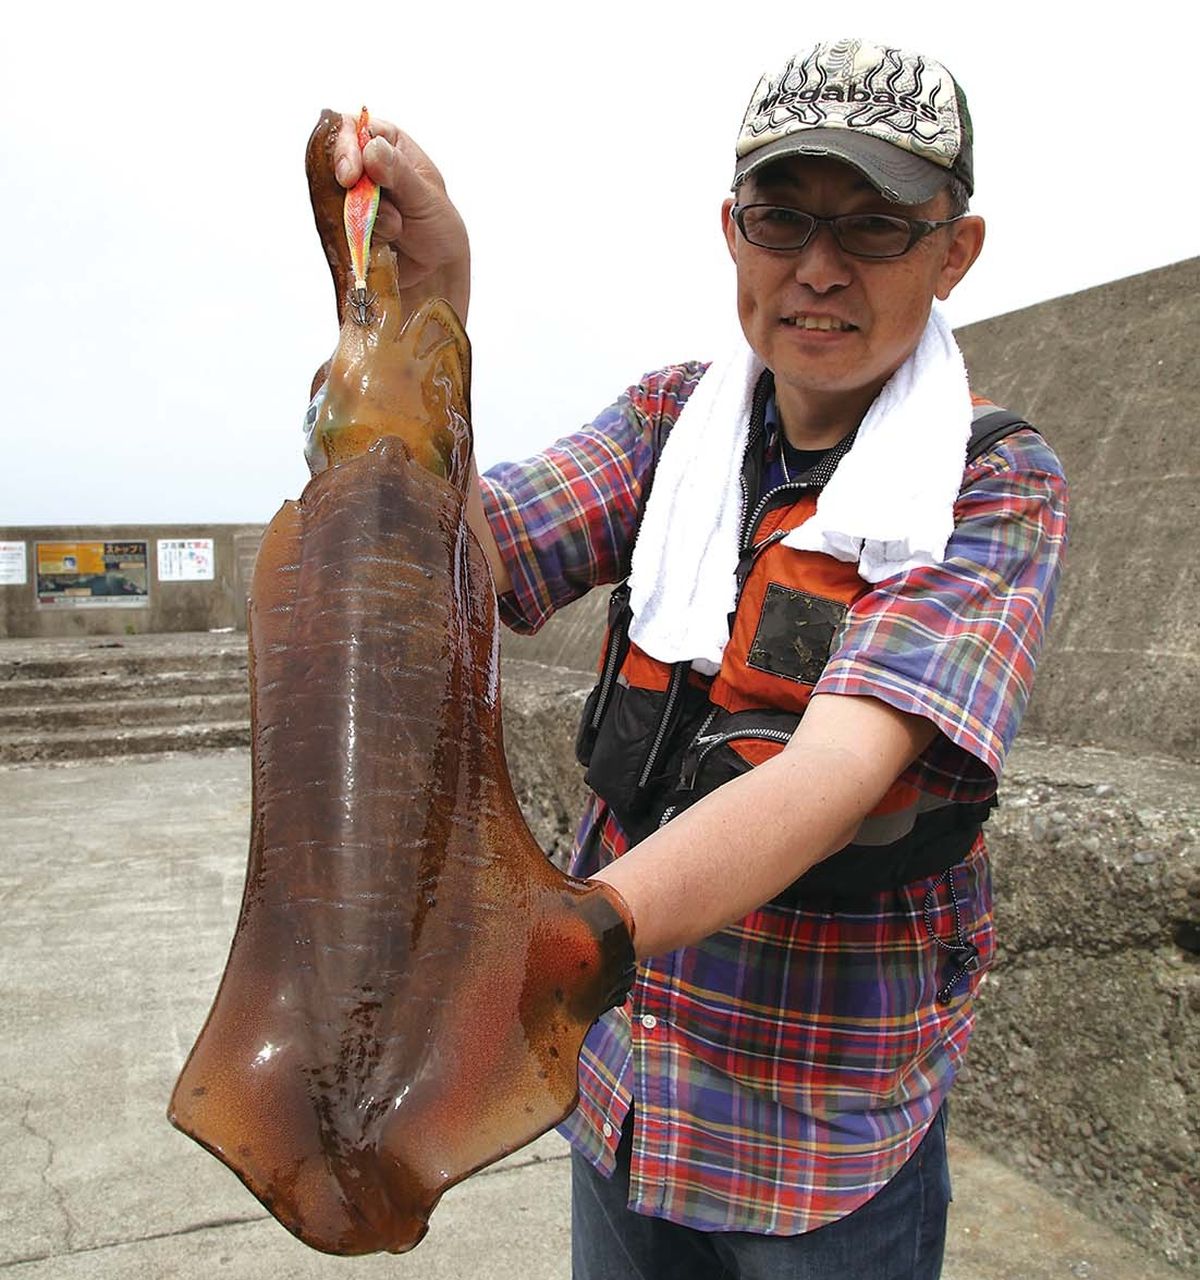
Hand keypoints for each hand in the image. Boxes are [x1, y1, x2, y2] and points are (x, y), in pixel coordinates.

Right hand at [333, 114, 470, 321]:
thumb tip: (372, 149)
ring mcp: (352, 196)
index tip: (350, 176)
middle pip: (332, 162)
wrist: (436, 272)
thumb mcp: (425, 197)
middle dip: (350, 189)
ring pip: (335, 199)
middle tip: (366, 206)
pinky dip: (361, 238)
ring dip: (364, 219)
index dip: (345, 149)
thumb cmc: (438, 227)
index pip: (352, 128)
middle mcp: (366, 166)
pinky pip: (339, 227)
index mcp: (388, 144)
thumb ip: (399, 172)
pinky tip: (386, 242)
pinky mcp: (346, 224)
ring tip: (397, 228)